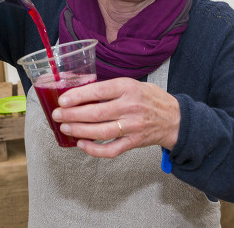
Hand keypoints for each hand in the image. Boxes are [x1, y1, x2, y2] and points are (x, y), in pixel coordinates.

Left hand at [51, 77, 180, 157]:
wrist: (175, 118)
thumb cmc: (150, 98)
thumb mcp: (133, 84)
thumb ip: (110, 89)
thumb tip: (81, 93)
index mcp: (128, 88)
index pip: (98, 91)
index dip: (78, 96)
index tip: (62, 99)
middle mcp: (130, 107)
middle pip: (96, 113)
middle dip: (72, 114)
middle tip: (57, 115)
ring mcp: (132, 126)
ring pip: (100, 132)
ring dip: (79, 131)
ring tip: (65, 128)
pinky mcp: (134, 142)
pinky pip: (111, 150)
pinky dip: (94, 149)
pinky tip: (82, 144)